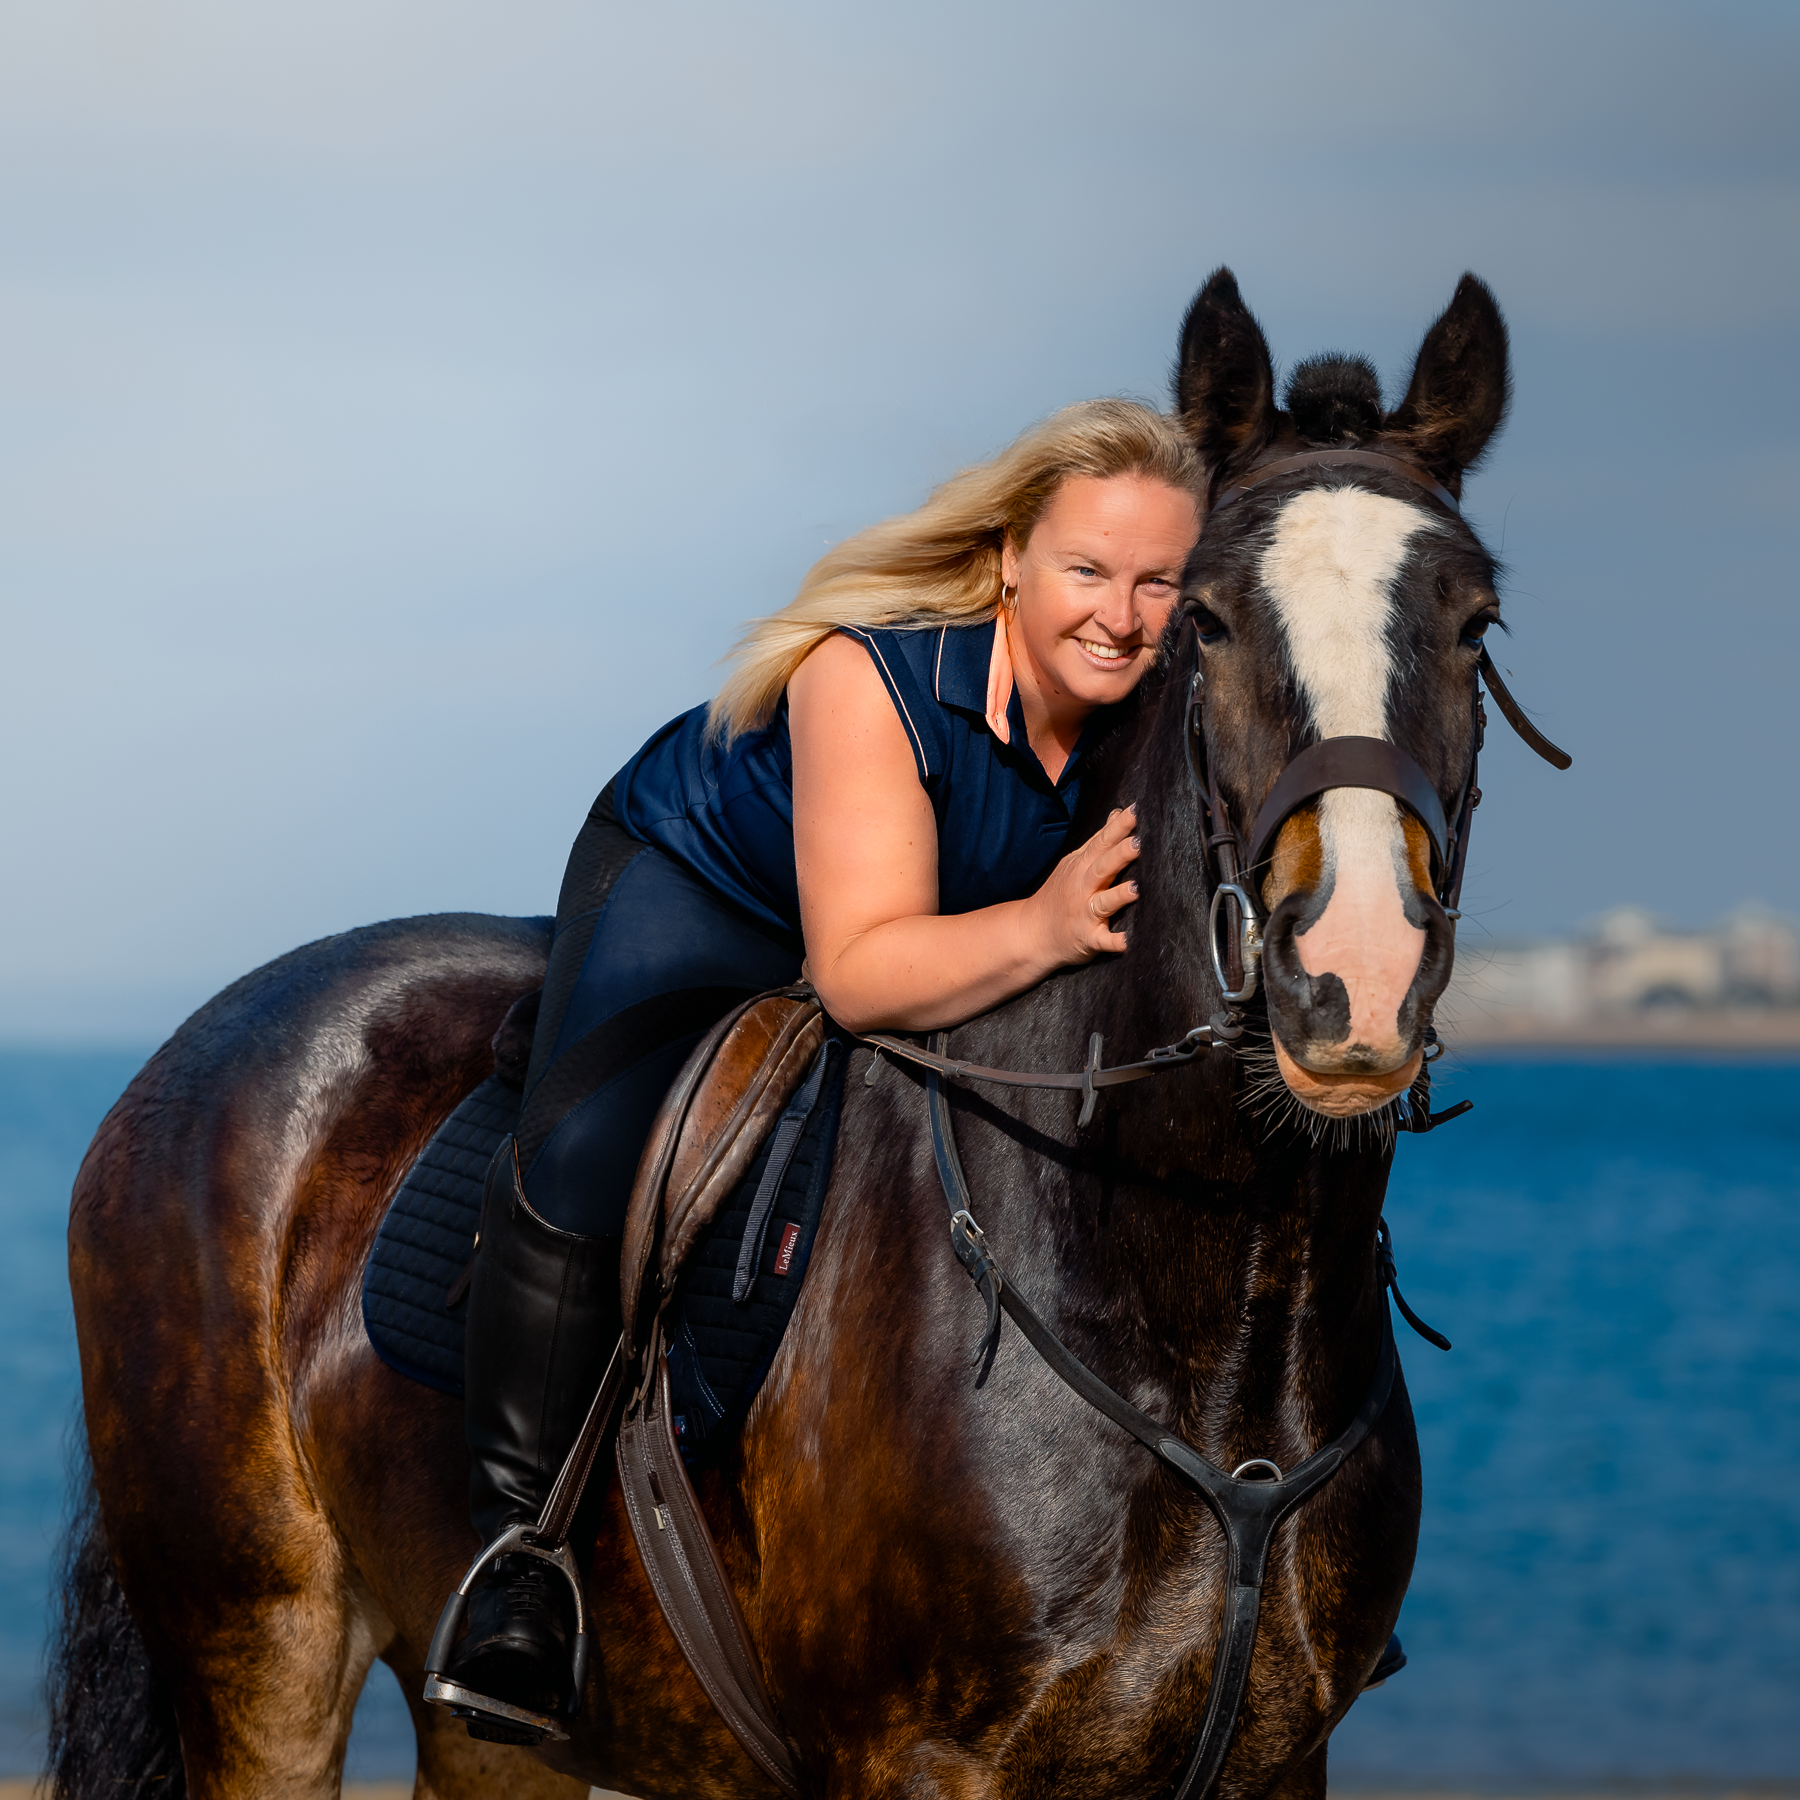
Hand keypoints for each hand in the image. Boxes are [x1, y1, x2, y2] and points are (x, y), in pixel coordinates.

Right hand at [1024, 805, 1139, 968]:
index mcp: (1081, 867)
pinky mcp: (1087, 938)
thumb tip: (1118, 813)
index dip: (1118, 827)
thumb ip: (1099, 840)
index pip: (1102, 842)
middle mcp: (1082, 887)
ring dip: (1118, 896)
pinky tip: (1128, 941)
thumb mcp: (1075, 863)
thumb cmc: (1059, 895)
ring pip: (1102, 902)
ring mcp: (1084, 914)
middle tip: (1139, 843)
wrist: (1032, 932)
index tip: (1136, 810)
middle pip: (1102, 868)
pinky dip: (1114, 941)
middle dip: (1119, 855)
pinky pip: (1101, 940)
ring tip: (1136, 888)